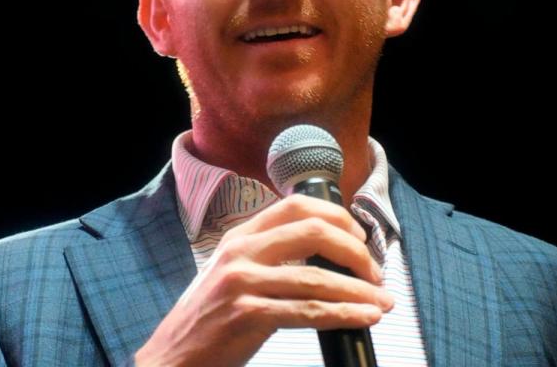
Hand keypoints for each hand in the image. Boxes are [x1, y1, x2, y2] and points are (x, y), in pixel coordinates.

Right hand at [134, 193, 394, 366]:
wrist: (173, 356)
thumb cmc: (208, 318)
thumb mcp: (232, 273)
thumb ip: (268, 257)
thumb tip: (326, 257)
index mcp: (239, 236)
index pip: (296, 205)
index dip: (336, 216)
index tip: (360, 238)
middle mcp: (240, 252)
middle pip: (313, 231)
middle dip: (355, 251)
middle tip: (375, 273)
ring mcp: (242, 282)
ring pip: (317, 277)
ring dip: (359, 290)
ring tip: (383, 302)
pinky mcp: (247, 315)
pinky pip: (309, 312)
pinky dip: (344, 314)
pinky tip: (365, 317)